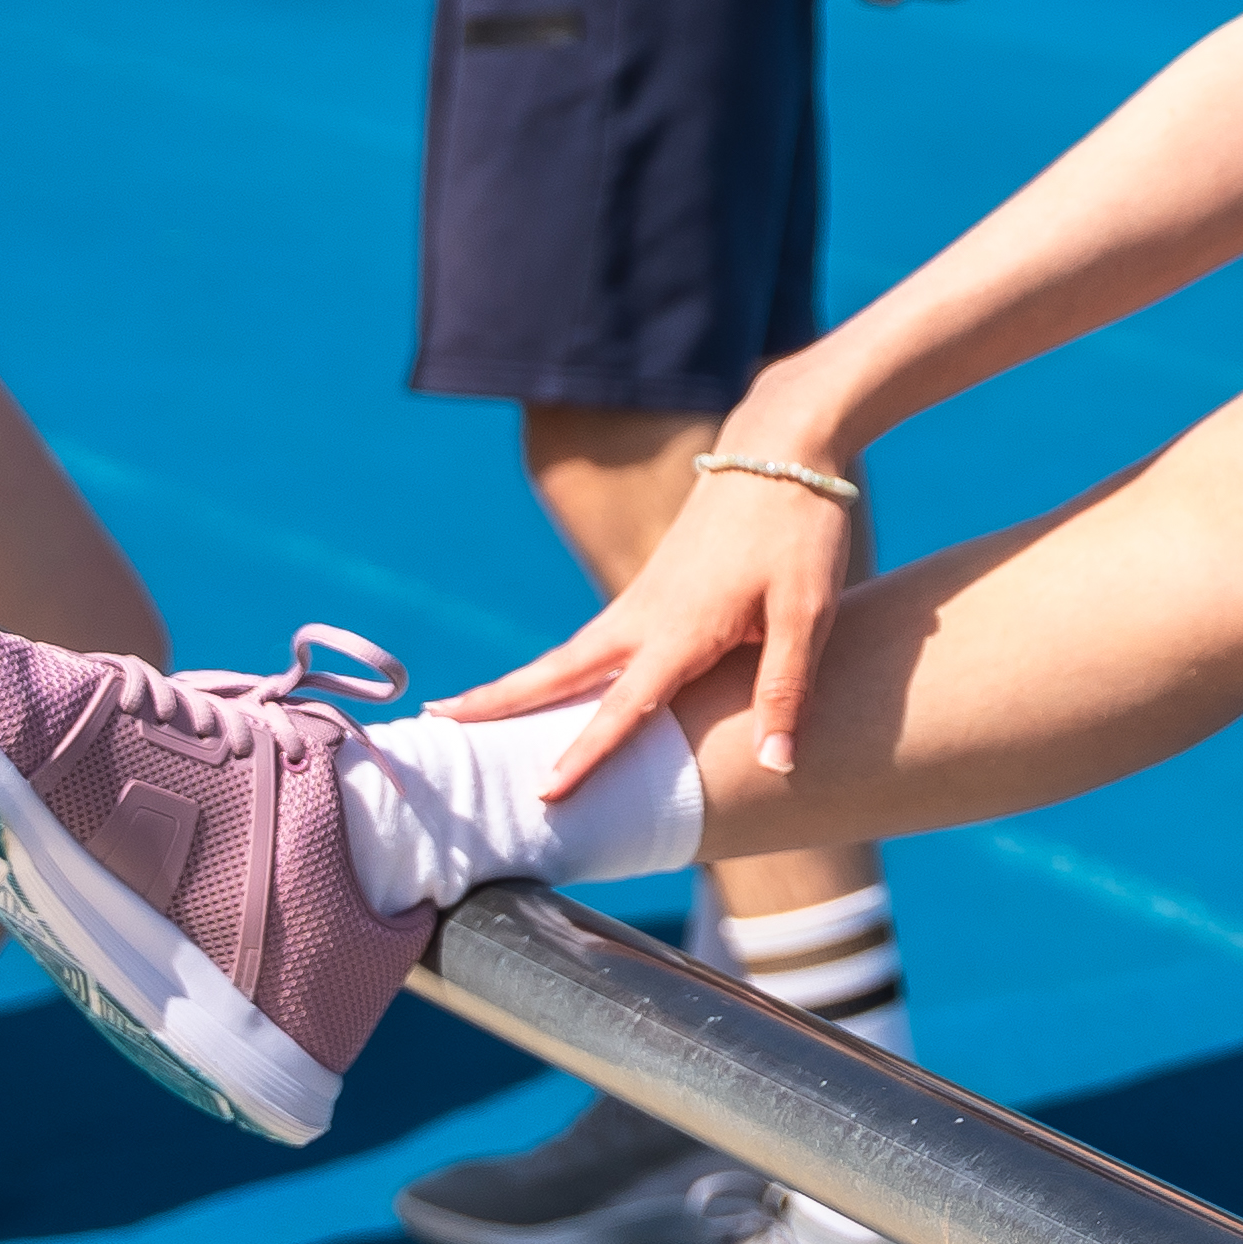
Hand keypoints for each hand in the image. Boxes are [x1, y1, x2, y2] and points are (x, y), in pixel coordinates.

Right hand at [432, 442, 842, 780]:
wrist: (781, 448)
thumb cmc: (799, 530)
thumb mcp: (808, 613)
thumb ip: (786, 688)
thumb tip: (777, 763)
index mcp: (680, 629)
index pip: (623, 708)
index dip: (584, 754)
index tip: (542, 795)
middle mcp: (644, 616)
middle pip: (558, 671)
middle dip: (498, 702)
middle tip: (434, 722)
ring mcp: (642, 599)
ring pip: (568, 654)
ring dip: (518, 685)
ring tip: (468, 711)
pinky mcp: (651, 588)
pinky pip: (592, 641)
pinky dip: (557, 668)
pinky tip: (550, 686)